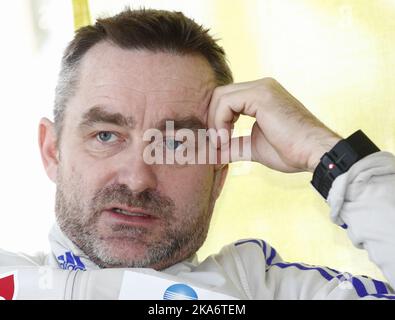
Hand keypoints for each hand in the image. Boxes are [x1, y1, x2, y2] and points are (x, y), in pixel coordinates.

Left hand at [207, 78, 341, 172]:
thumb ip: (234, 146)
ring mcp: (262, 88)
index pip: (226, 100)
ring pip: (220, 97)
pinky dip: (219, 121)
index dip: (216, 121)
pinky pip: (226, 102)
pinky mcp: (261, 95)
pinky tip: (226, 138)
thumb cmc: (291, 151)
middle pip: (220, 96)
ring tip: (222, 143)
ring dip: (214, 122)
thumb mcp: (254, 148)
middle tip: (217, 143)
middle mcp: (261, 86)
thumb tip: (214, 154)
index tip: (220, 143)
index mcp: (260, 96)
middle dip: (212, 120)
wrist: (314, 153)